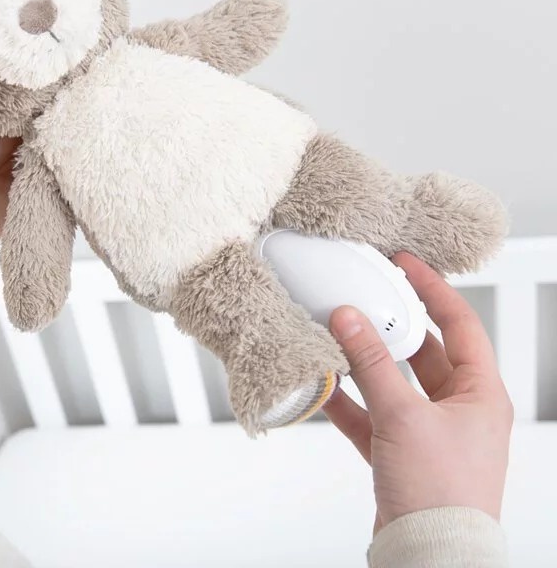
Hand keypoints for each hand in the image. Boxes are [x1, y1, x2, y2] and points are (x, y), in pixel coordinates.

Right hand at [324, 253, 512, 533]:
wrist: (430, 558)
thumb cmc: (441, 495)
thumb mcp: (404, 416)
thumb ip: (371, 365)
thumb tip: (349, 319)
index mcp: (480, 395)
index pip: (460, 324)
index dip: (433, 289)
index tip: (406, 264)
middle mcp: (459, 411)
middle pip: (423, 352)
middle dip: (391, 327)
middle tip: (364, 296)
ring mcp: (429, 433)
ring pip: (394, 383)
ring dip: (364, 364)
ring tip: (336, 336)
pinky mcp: (402, 455)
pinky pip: (372, 416)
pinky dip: (349, 402)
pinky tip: (323, 388)